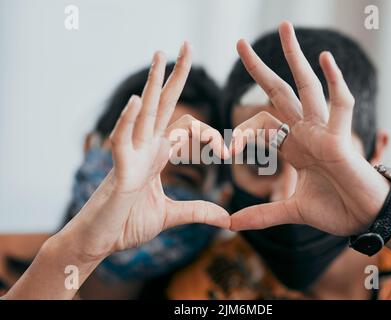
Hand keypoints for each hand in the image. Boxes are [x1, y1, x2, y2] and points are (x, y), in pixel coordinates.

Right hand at [62, 43, 229, 260]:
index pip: (187, 129)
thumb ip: (198, 211)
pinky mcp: (118, 171)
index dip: (210, 136)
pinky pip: (121, 140)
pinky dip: (128, 120)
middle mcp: (145, 149)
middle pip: (163, 106)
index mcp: (158, 156)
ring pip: (143, 114)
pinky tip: (138, 100)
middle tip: (185, 46)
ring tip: (159, 55)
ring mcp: (131, 157)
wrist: (101, 242)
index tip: (227, 153)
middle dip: (175, 77)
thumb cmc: (127, 224)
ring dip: (152, 85)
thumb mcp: (171, 216)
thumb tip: (226, 217)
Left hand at [230, 22, 389, 235]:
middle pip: (278, 92)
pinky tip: (325, 58)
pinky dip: (335, 82)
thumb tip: (231, 225)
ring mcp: (322, 131)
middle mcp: (304, 132)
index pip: (260, 124)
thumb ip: (263, 214)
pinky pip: (340, 105)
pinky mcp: (340, 138)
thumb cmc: (337, 209)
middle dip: (259, 69)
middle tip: (239, 43)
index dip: (240, 136)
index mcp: (292, 146)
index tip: (224, 151)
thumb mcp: (291, 210)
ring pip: (307, 86)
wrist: (365, 220)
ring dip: (295, 57)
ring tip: (284, 27)